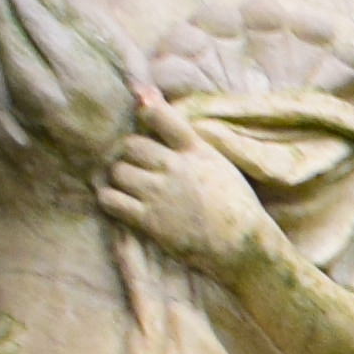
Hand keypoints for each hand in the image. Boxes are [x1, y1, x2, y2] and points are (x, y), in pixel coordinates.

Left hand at [95, 88, 270, 275]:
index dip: (146, 109)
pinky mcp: (150, 221)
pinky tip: (120, 201)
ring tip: (130, 186)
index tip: (141, 107)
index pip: (161, 116)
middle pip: (131, 145)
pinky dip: (109, 198)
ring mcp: (161, 194)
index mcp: (196, 151)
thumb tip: (160, 108)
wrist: (244, 245)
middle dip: (130, 154)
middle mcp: (175, 168)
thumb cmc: (235, 204)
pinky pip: (111, 200)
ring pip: (118, 171)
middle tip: (137, 165)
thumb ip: (189, 141)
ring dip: (120, 177)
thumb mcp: (219, 163)